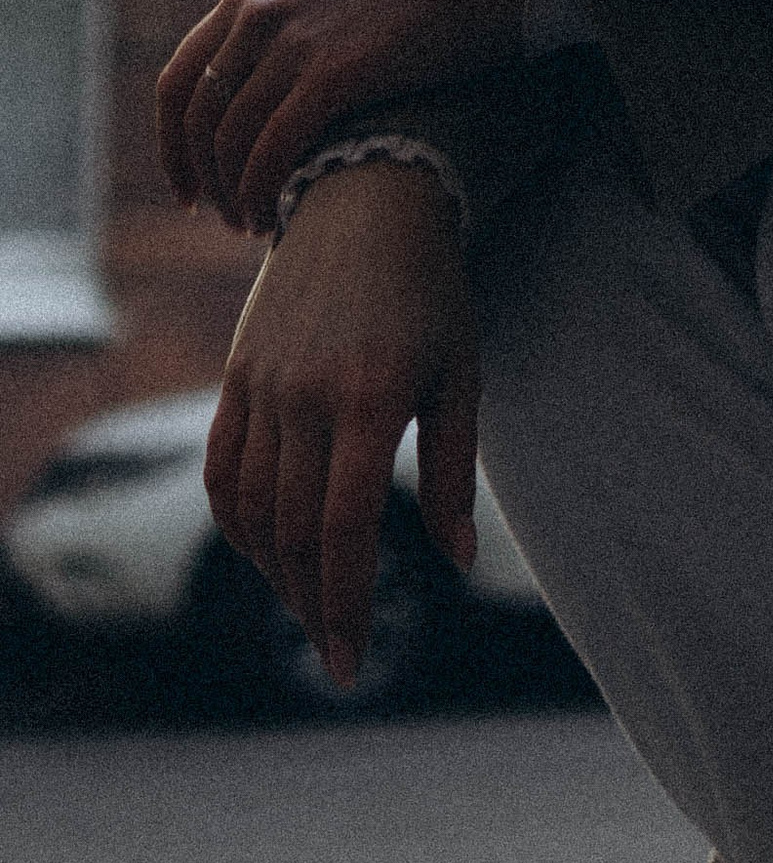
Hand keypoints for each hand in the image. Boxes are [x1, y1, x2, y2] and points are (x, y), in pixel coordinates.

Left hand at [156, 0, 522, 234]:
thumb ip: (282, 36)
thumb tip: (256, 103)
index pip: (179, 82)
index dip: (173, 147)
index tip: (190, 191)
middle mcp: (258, 13)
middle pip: (198, 118)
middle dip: (206, 179)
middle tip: (229, 218)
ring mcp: (294, 41)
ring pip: (230, 140)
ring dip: (235, 194)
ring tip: (257, 224)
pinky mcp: (335, 71)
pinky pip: (271, 149)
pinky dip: (262, 192)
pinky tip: (277, 218)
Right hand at [206, 160, 481, 689]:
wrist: (366, 202)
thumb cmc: (431, 292)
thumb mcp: (461, 374)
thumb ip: (451, 469)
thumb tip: (455, 561)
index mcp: (367, 399)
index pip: (344, 530)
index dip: (347, 603)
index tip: (354, 660)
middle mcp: (303, 396)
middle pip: (292, 534)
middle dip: (314, 606)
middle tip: (338, 655)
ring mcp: (260, 385)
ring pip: (250, 510)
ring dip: (276, 575)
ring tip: (311, 609)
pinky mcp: (235, 377)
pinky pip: (222, 470)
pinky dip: (239, 524)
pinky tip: (267, 554)